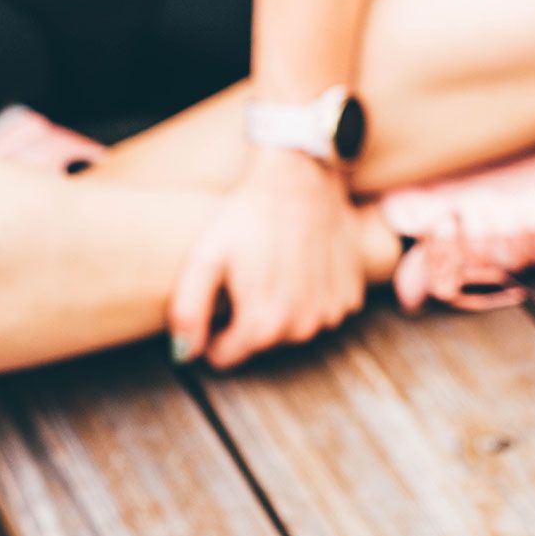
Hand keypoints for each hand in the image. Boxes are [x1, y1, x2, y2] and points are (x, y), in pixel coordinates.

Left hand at [169, 148, 368, 368]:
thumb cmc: (249, 217)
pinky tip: (302, 265)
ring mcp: (331, 310)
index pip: (226, 355)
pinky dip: (310, 296)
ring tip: (275, 268)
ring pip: (293, 329)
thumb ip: (188, 312)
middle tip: (247, 277)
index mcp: (264, 323)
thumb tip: (184, 355)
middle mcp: (303, 325)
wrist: (301, 180)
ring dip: (282, 308)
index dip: (215, 332)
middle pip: (262, 343)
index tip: (219, 299)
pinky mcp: (350, 293)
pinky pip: (321, 311)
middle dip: (249, 320)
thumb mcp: (205, 258)